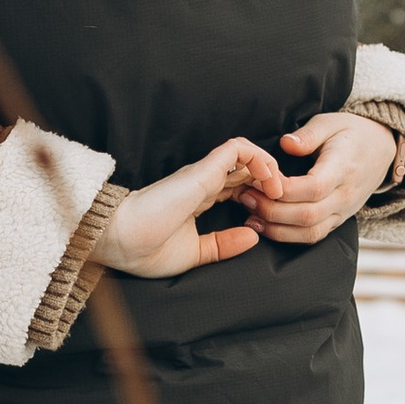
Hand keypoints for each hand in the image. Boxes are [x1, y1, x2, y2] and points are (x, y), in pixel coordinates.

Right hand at [99, 134, 278, 280]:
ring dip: (269, 166)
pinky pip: (238, 149)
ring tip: (280, 189)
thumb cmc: (146, 250)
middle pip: (246, 168)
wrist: (121, 241)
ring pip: (245, 153)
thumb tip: (254, 236)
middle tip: (283, 201)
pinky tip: (270, 180)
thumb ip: (223, 245)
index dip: (260, 194)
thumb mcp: (195, 254)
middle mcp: (202, 182)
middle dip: (271, 180)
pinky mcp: (202, 170)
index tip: (269, 215)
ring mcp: (203, 174)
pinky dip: (259, 158)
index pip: (238, 185)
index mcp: (199, 200)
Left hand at [238, 108, 397, 244]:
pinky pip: (313, 235)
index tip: (257, 180)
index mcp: (344, 168)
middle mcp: (345, 195)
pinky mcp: (338, 220)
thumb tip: (286, 144)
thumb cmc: (351, 132)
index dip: (283, 189)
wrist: (381, 148)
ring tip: (250, 216)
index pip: (313, 187)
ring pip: (310, 231)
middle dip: (272, 211)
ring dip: (277, 229)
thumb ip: (308, 134)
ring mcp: (343, 211)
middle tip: (245, 197)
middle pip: (308, 214)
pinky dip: (288, 236)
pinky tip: (265, 227)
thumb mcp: (330, 121)